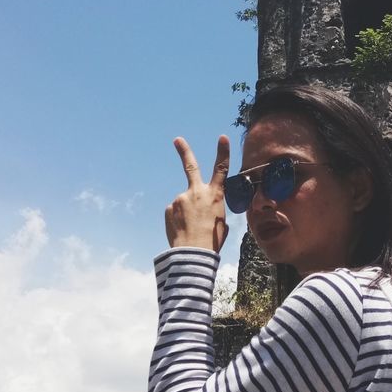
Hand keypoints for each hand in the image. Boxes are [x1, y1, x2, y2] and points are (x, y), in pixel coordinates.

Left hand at [165, 135, 229, 251]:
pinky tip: (182, 230)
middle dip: (184, 151)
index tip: (222, 137)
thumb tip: (205, 211)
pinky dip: (178, 220)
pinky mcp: (169, 208)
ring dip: (186, 214)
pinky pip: (175, 212)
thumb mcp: (221, 224)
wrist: (192, 253)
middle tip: (177, 139)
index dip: (223, 152)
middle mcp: (196, 192)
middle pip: (191, 166)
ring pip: (183, 203)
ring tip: (191, 229)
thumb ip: (214, 211)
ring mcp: (180, 198)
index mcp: (214, 195)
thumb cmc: (211, 241)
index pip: (221, 169)